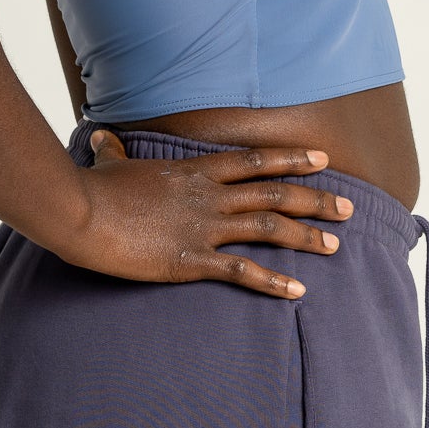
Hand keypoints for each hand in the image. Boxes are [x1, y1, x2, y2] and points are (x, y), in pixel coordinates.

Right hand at [58, 128, 354, 296]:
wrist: (79, 213)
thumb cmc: (91, 188)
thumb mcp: (108, 163)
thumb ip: (114, 151)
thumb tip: (101, 137)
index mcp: (194, 172)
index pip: (255, 161)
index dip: (292, 159)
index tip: (323, 159)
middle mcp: (208, 196)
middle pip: (275, 194)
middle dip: (316, 200)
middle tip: (349, 208)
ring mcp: (203, 228)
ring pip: (269, 229)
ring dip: (306, 237)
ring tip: (335, 246)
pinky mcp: (191, 260)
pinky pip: (241, 272)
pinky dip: (273, 282)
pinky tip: (297, 291)